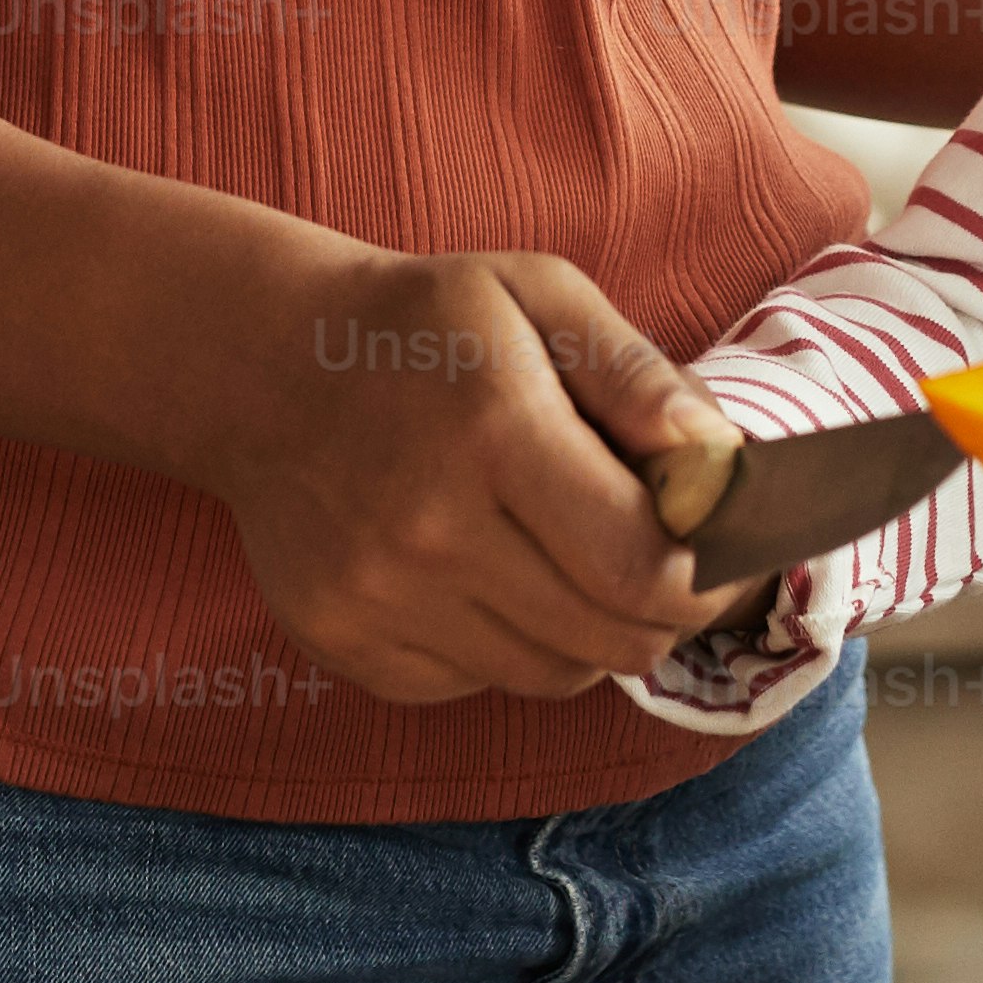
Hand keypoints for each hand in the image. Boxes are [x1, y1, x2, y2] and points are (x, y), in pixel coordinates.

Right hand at [192, 247, 738, 704]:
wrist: (261, 367)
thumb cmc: (424, 325)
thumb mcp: (538, 297)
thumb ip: (639, 377)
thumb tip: (721, 464)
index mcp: (493, 428)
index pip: (642, 566)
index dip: (706, 579)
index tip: (719, 558)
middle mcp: (428, 527)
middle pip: (609, 637)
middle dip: (660, 612)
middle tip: (658, 566)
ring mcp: (376, 595)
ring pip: (550, 675)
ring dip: (585, 633)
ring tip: (565, 560)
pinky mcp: (342, 640)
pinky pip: (473, 685)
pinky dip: (503, 647)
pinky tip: (482, 575)